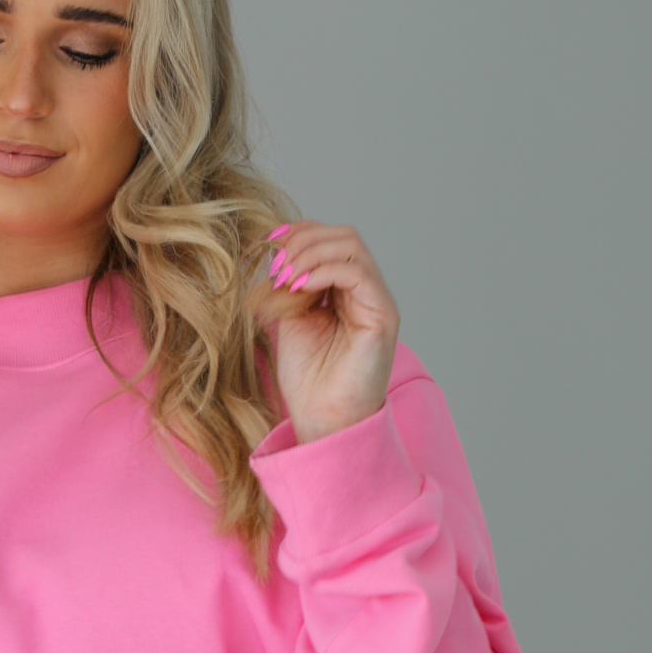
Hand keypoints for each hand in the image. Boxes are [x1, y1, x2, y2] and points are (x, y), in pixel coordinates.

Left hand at [252, 221, 399, 444]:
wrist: (322, 418)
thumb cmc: (308, 378)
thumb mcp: (290, 319)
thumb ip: (289, 285)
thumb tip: (274, 252)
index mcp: (345, 290)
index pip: (330, 239)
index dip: (300, 234)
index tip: (268, 245)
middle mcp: (366, 291)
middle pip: (343, 236)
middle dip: (304, 242)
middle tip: (276, 265)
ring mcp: (378, 301)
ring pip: (351, 247)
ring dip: (311, 254)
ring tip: (286, 277)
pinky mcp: (383, 315)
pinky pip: (357, 272)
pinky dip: (324, 271)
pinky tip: (300, 287)